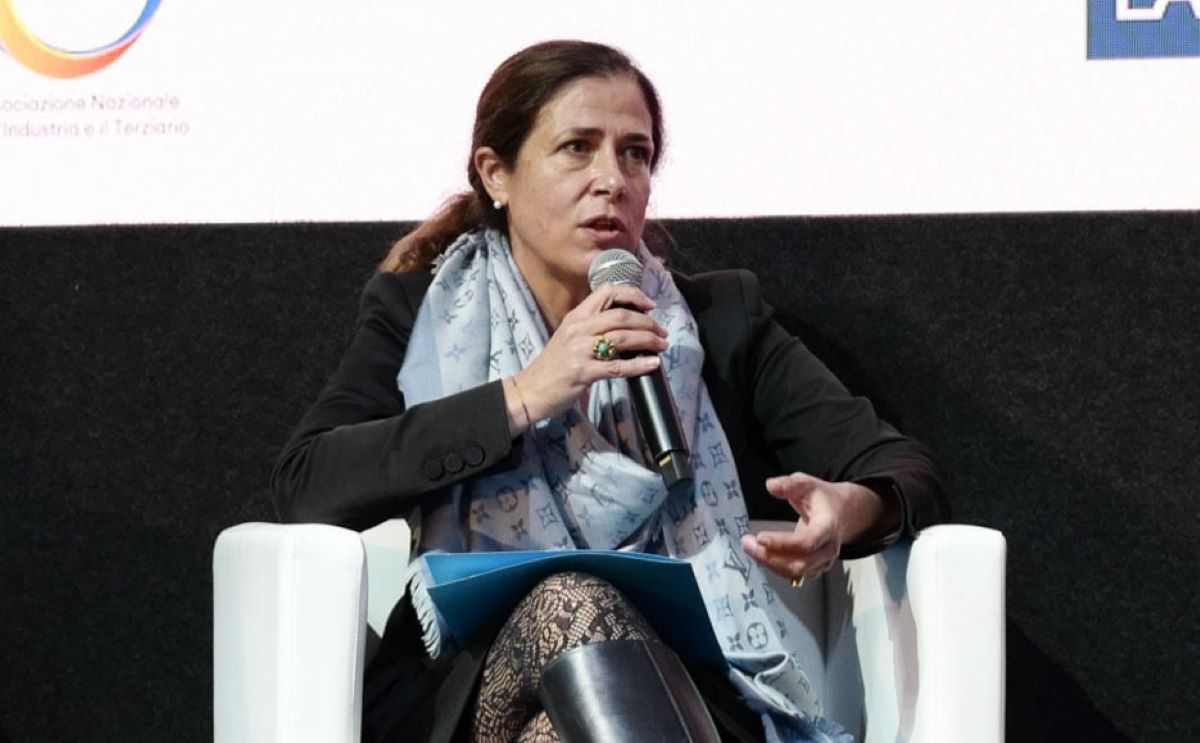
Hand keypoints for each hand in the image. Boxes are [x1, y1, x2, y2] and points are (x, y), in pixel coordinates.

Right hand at [506, 283, 667, 430]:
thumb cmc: (554, 365)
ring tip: (662, 345)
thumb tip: (626, 325)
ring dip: (648, 340)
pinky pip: (617, 366)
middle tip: (662, 331)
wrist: (531, 389)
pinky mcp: (583, 372)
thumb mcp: (569, 336)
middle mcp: (578, 328)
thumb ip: (592, 327)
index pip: (607, 291)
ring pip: (622, 337)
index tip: (649, 305)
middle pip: (621, 315)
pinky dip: (639, 364)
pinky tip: (652, 364)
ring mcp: (580, 350)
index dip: (633, 294)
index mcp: (576, 316)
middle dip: (648, 322)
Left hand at [739, 472, 887, 581]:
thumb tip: (770, 485)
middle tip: (746, 543)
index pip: (807, 542)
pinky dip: (775, 566)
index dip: (783, 543)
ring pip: (795, 572)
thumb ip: (790, 484)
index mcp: (828, 527)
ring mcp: (823, 561)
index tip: (760, 537)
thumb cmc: (822, 497)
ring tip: (749, 547)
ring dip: (769, 563)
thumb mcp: (807, 483)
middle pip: (799, 563)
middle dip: (770, 557)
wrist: (842, 512)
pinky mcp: (815, 568)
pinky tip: (760, 553)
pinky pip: (794, 574)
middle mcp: (828, 549)